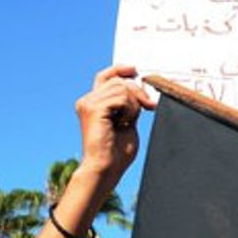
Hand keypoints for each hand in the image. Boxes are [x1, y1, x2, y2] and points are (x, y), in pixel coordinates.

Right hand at [74, 64, 155, 186]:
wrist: (106, 168)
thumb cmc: (116, 152)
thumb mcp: (128, 122)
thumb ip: (130, 106)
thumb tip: (141, 91)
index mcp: (94, 104)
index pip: (105, 77)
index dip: (120, 70)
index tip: (134, 70)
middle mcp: (87, 101)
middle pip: (119, 81)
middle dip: (139, 93)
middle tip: (149, 107)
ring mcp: (88, 103)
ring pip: (122, 88)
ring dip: (134, 105)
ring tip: (128, 122)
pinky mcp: (93, 108)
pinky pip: (121, 98)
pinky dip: (130, 110)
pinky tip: (124, 123)